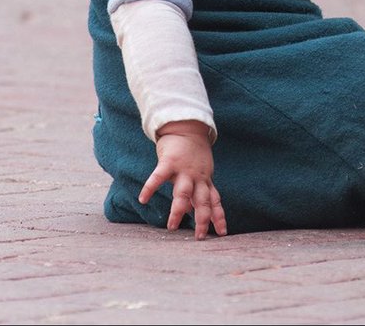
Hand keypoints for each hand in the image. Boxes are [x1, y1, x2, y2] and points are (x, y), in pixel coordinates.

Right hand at [139, 120, 227, 238]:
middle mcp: (197, 178)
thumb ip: (197, 191)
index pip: (215, 202)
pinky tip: (143, 199)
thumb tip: (190, 211)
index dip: (219, 217)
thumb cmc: (193, 153)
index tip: (222, 233)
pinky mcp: (169, 162)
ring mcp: (184, 170)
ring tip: (172, 226)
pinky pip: (158, 177)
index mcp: (205, 181)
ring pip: (183, 193)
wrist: (187, 127)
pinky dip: (150, 188)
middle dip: (202, 219)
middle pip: (202, 201)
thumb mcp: (200, 172)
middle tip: (200, 236)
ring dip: (179, 210)